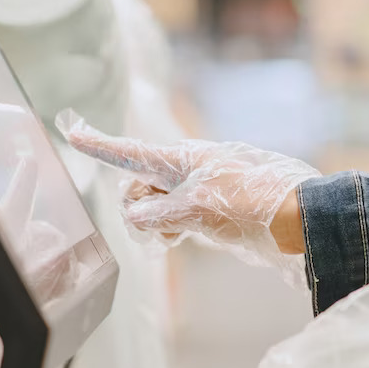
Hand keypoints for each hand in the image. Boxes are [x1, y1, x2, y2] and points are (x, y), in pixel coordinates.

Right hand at [57, 111, 317, 282]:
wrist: (297, 218)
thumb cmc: (250, 205)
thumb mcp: (195, 210)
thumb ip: (156, 214)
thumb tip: (135, 219)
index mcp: (182, 160)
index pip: (129, 153)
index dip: (98, 145)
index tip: (71, 130)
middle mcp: (186, 170)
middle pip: (138, 186)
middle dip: (137, 207)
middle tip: (161, 227)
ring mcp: (197, 189)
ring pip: (155, 205)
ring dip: (154, 223)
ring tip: (176, 235)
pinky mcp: (209, 208)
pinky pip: (173, 215)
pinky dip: (169, 228)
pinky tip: (181, 237)